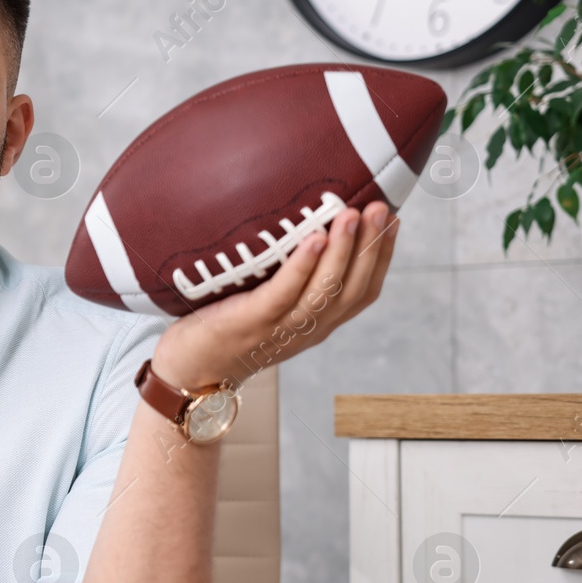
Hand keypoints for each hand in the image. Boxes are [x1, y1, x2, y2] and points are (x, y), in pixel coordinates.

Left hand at [151, 200, 398, 389]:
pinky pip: (283, 294)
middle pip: (352, 289)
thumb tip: (305, 227)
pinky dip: (302, 266)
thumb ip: (292, 280)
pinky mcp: (251, 323)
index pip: (363, 292)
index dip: (382, 257)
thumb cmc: (226, 331)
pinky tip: (313, 240)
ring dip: (342, 251)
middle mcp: (307, 329)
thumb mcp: (270, 307)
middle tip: (381, 209)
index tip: (393, 220)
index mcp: (317, 325)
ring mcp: (280, 328)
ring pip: (324, 291)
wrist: (188, 372)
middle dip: (371, 247)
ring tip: (352, 215)